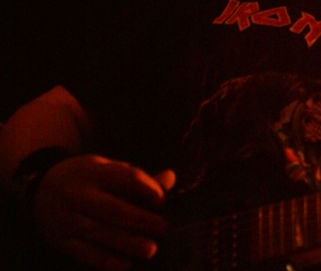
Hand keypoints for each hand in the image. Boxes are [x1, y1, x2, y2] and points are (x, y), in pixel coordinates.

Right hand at [32, 154, 174, 270]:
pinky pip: (85, 253)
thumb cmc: (88, 179)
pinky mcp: (61, 241)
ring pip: (100, 233)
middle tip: (163, 228)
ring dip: (127, 243)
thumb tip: (171, 178)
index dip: (147, 188)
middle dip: (141, 220)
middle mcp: (78, 195)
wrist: (40, 189)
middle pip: (113, 208)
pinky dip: (106, 260)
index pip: (126, 178)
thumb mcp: (108, 169)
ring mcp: (67, 219)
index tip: (163, 200)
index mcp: (94, 173)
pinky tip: (127, 264)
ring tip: (150, 249)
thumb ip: (138, 177)